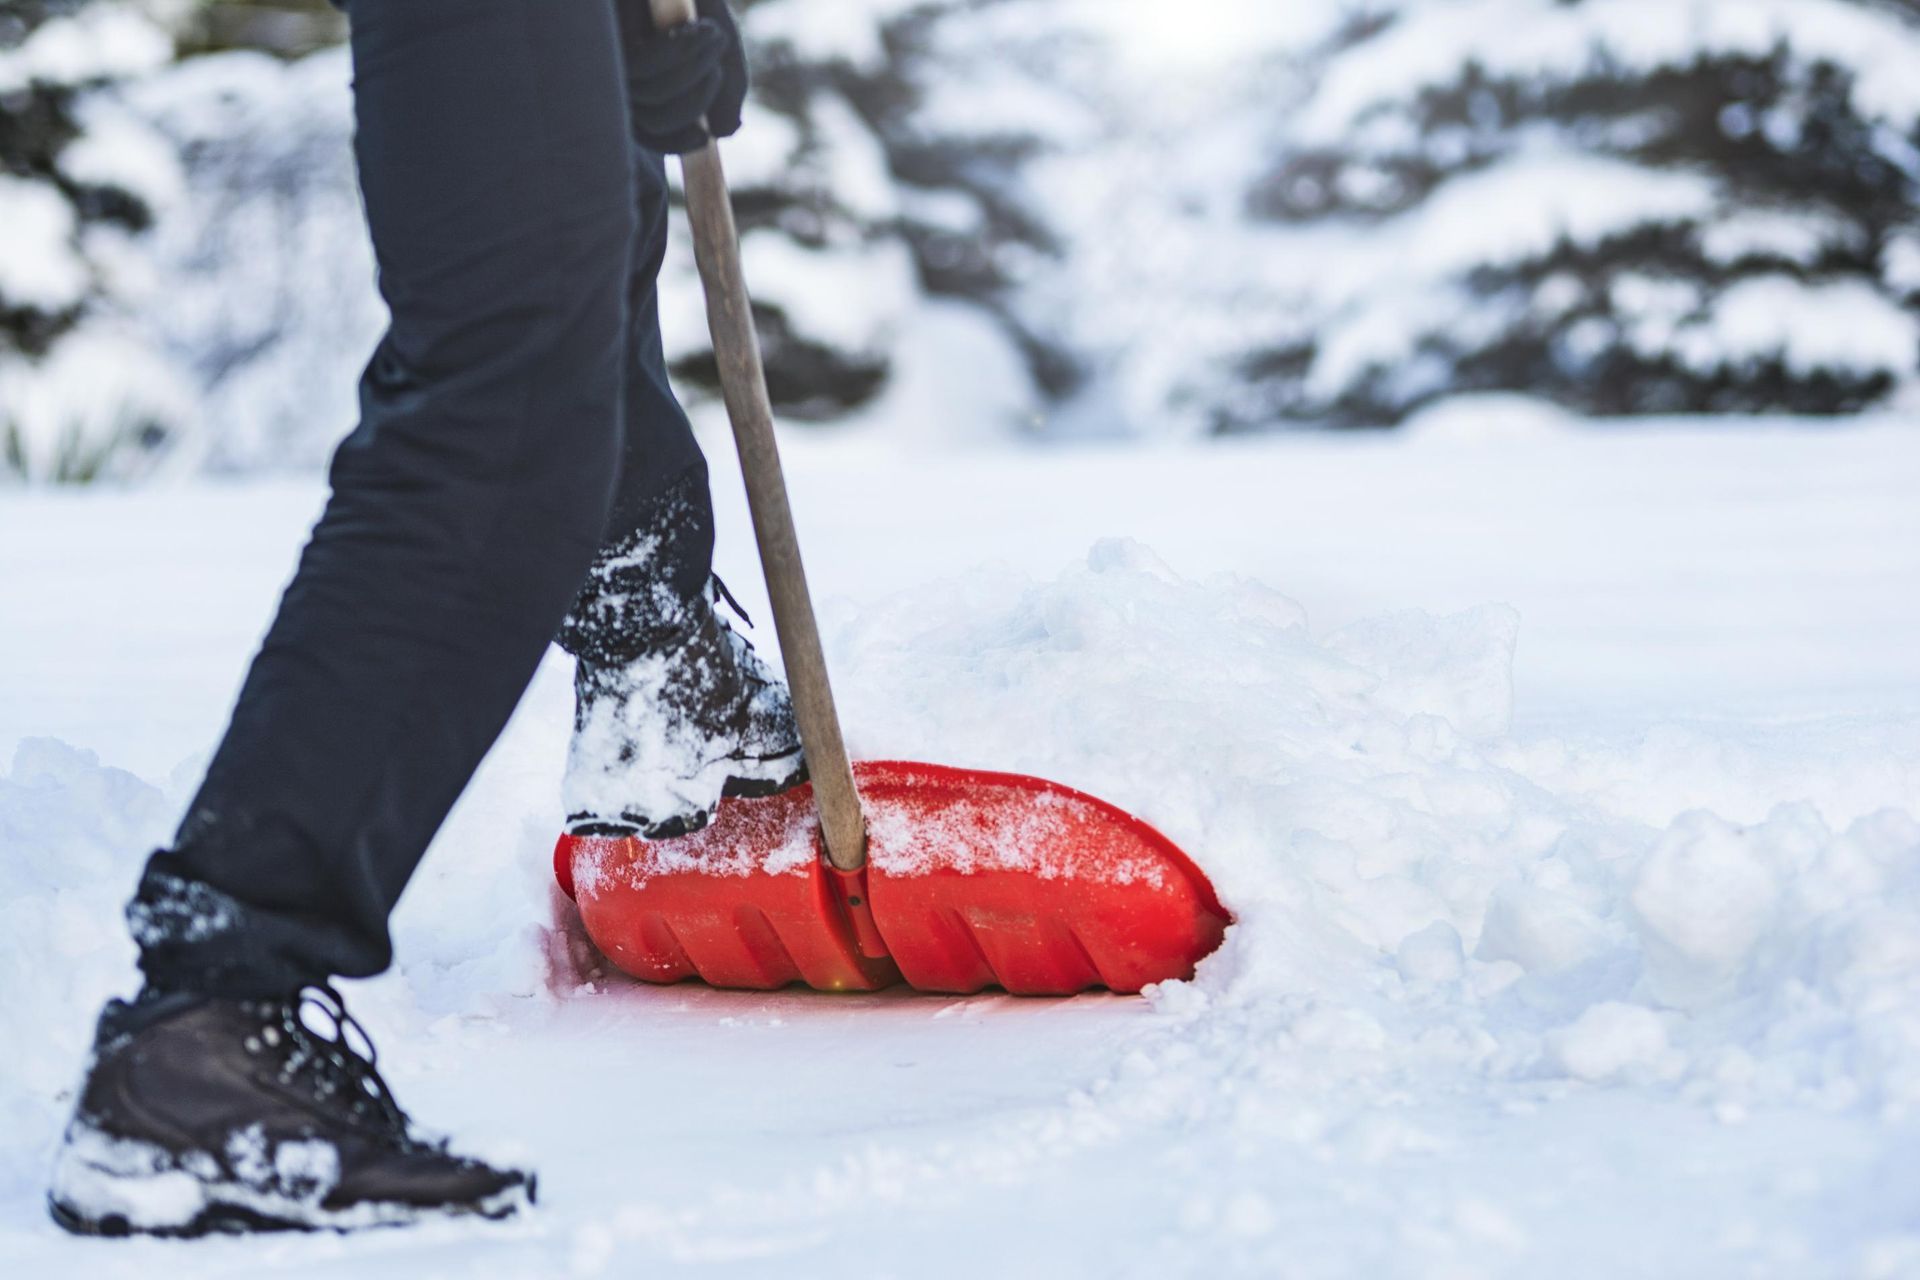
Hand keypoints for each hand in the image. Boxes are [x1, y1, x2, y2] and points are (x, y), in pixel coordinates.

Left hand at [619, 0, 748, 154]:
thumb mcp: (721, 42)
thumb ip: (728, 88)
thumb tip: (724, 133)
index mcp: (643, 80)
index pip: (649, 131)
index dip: (675, 143)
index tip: (705, 137)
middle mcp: (619, 70)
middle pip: (651, 122)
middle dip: (696, 100)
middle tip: (719, 59)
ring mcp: (608, 52)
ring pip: (649, 99)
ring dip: (695, 72)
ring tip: (713, 34)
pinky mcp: (608, 37)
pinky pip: (644, 69)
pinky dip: (681, 55)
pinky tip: (702, 30)